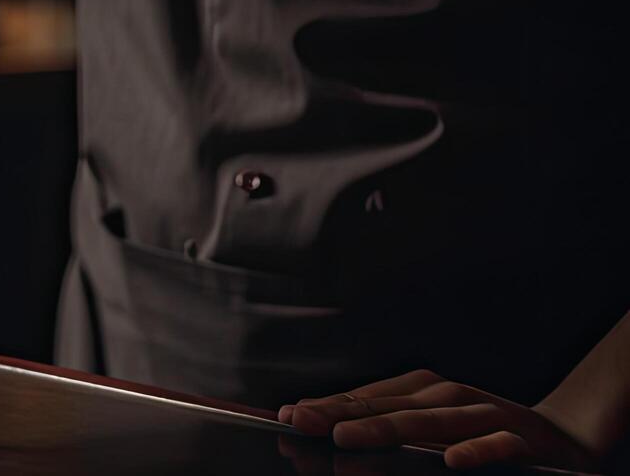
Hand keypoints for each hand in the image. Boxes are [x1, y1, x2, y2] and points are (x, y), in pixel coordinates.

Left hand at [279, 370, 597, 470]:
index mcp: (422, 390)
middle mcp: (448, 396)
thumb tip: (322, 422)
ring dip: (388, 429)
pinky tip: (451, 459)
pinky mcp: (521, 440)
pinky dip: (475, 450)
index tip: (285, 414)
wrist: (563, 439)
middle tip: (302, 422)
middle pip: (388, 406)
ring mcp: (485, 415)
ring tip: (347, 437)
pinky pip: (498, 445)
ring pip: (433, 421)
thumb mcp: (429, 423)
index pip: (365, 398)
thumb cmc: (479, 432)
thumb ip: (382, 422)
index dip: (325, 406)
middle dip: (341, 413)